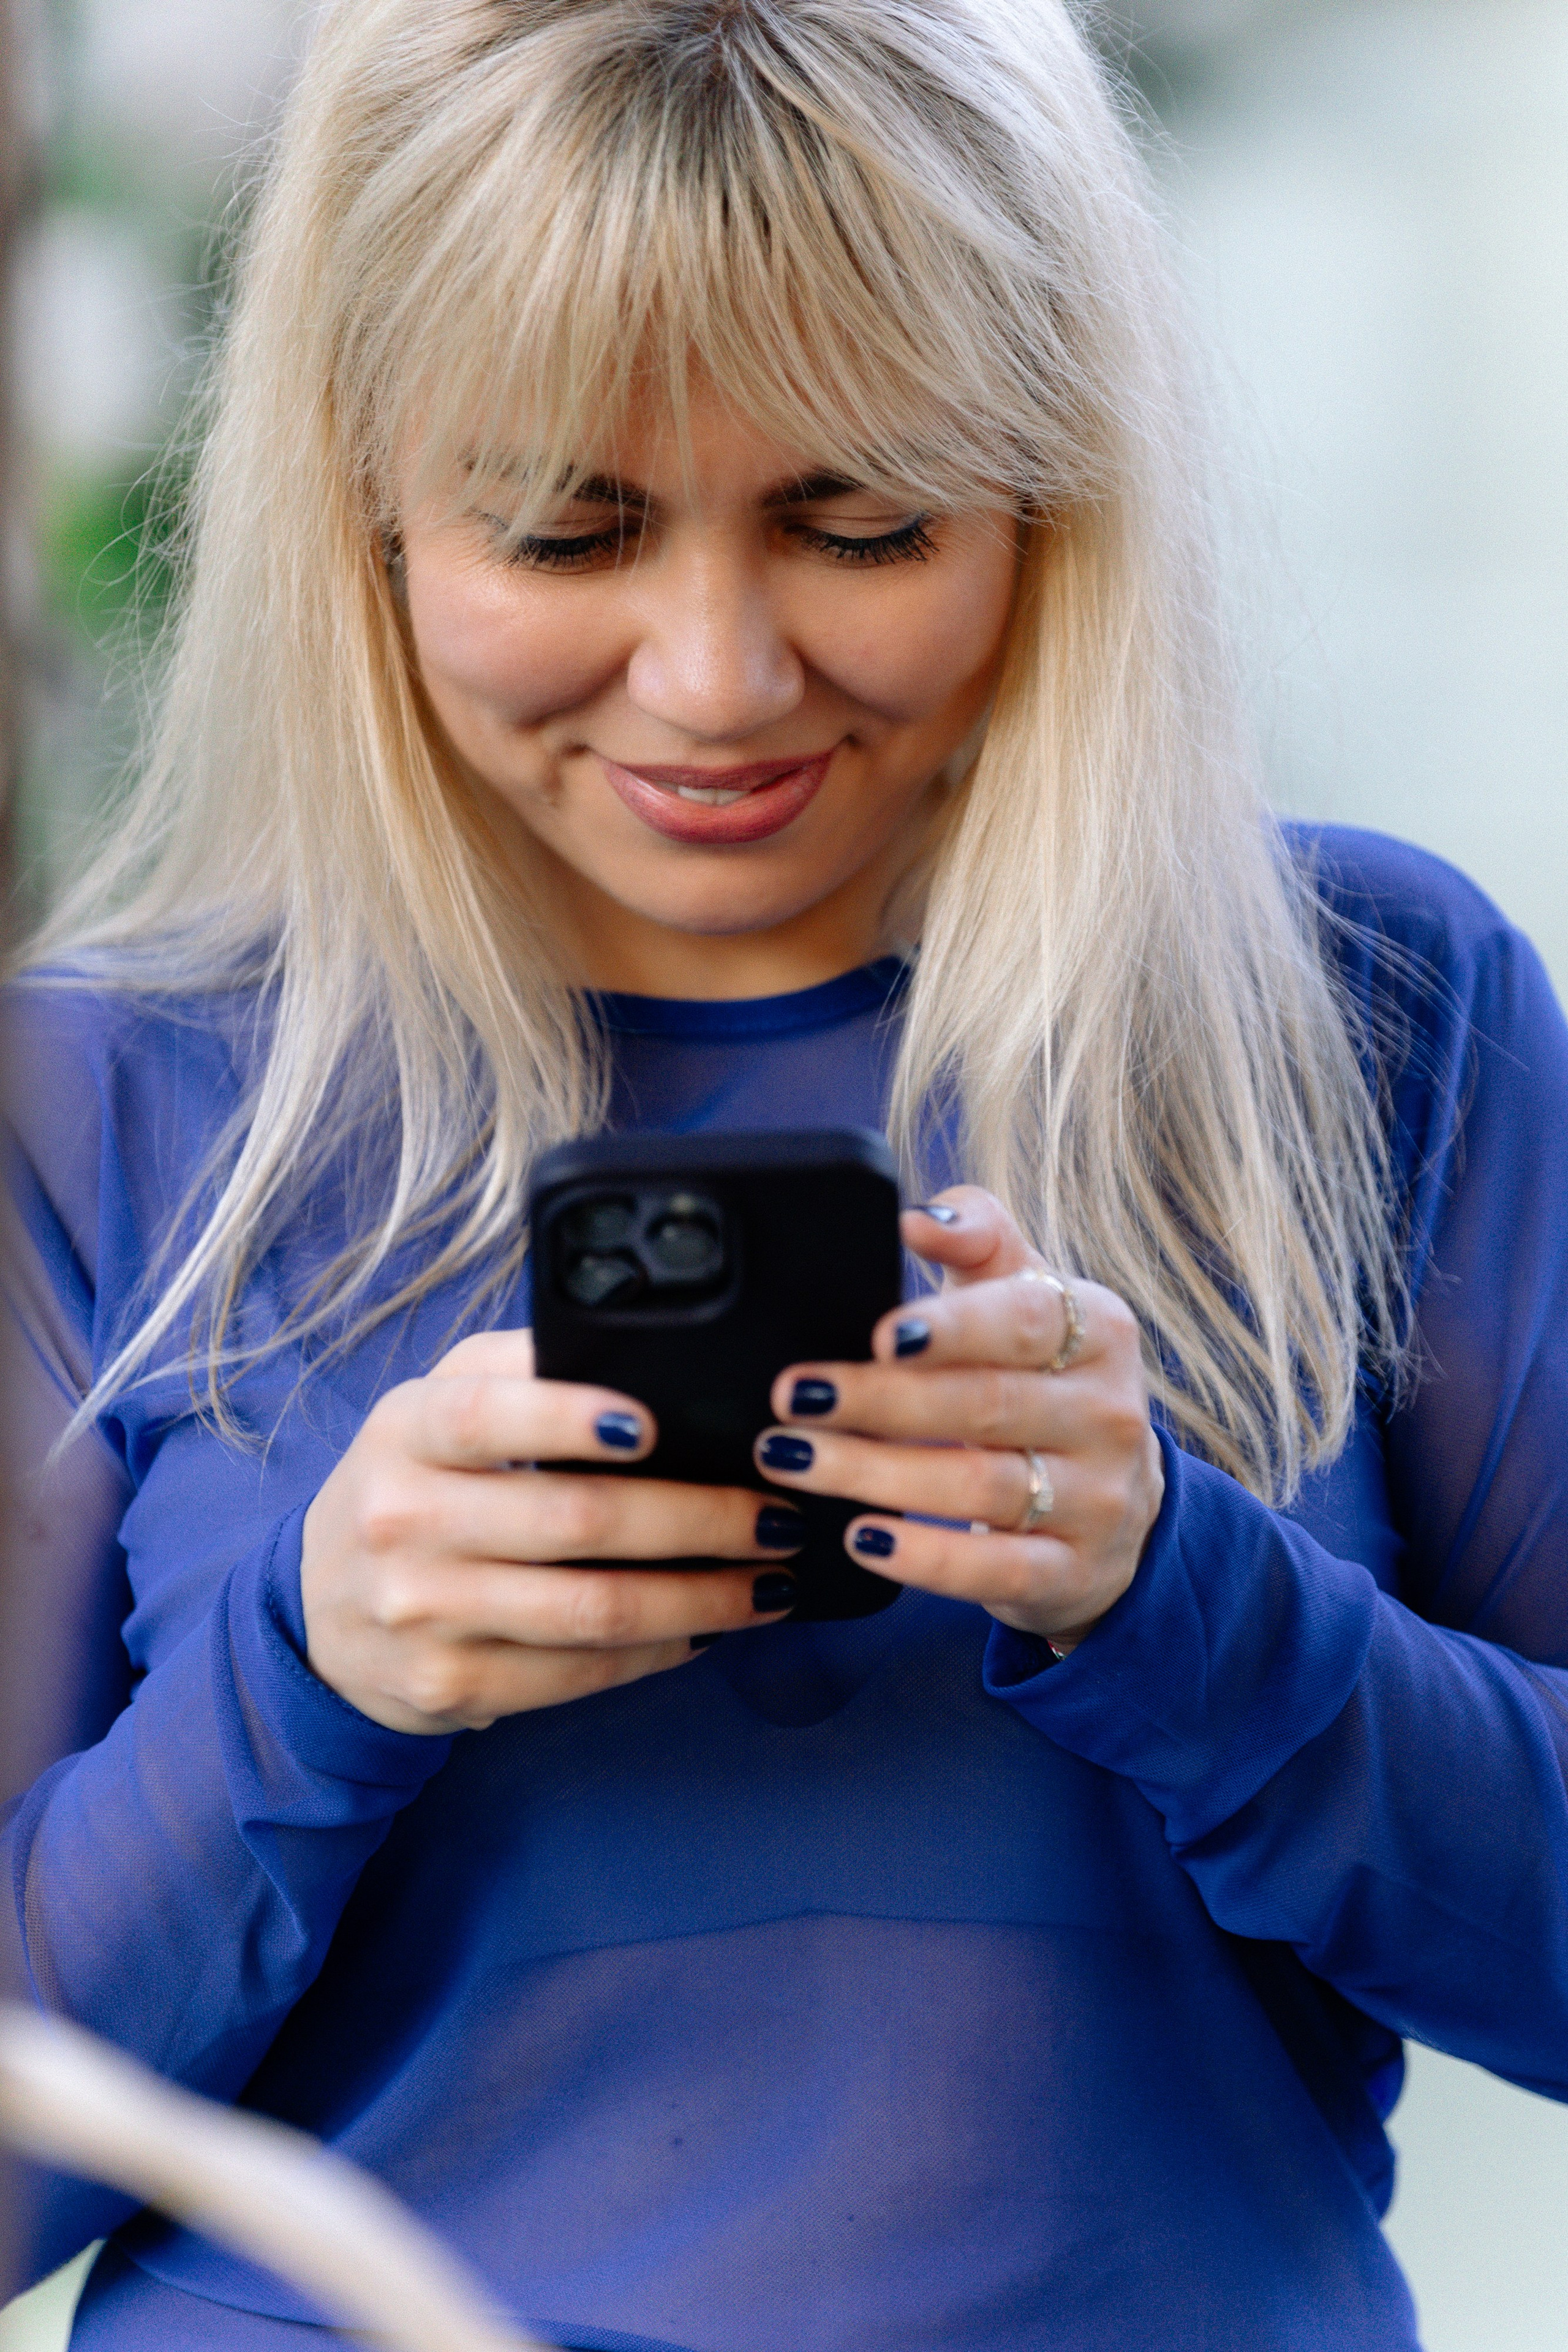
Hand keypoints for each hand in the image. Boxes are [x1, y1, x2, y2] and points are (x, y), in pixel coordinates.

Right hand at [300, 1330, 803, 1732]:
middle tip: (777, 1514)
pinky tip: (707, 1627)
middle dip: (699, 1519)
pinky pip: (578, 1672)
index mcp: (408, 1431)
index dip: (572, 1416)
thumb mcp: (440, 1406)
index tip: (657, 1422)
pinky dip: (658, 1651)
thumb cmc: (414, 1485)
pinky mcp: (449, 1685)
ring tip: (770, 1580)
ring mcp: (424, 1611)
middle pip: (574, 1521)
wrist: (319, 1611)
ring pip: (591, 1610)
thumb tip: (648, 1355)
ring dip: (701, 1596)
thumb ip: (523, 1369)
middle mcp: (404, 1520)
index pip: (486, 1413)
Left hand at [755, 1188, 1163, 1651]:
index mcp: (1098, 1331)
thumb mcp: (1028, 1299)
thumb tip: (915, 1215)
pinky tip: (861, 1537)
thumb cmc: (1044, 1381)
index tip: (879, 1333)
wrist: (1117, 1506)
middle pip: (986, 1404)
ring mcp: (1097, 1499)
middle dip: (879, 1401)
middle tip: (792, 1397)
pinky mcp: (1073, 1572)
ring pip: (980, 1487)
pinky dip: (924, 1557)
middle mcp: (1108, 1413)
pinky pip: (994, 1569)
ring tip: (792, 1459)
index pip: (1024, 1320)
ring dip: (876, 1476)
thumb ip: (979, 1239)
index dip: (953, 1326)